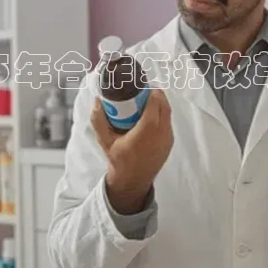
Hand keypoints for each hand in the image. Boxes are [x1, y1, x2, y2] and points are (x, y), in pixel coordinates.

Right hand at [91, 89, 173, 213]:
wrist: (132, 181)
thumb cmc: (118, 160)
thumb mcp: (105, 140)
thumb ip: (99, 120)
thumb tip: (97, 101)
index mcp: (146, 132)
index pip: (155, 106)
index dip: (152, 93)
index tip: (145, 86)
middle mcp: (160, 135)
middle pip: (165, 107)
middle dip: (158, 95)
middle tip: (147, 90)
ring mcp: (167, 139)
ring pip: (168, 115)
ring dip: (161, 104)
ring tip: (149, 99)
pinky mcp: (169, 143)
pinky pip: (168, 123)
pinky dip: (163, 115)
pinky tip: (152, 114)